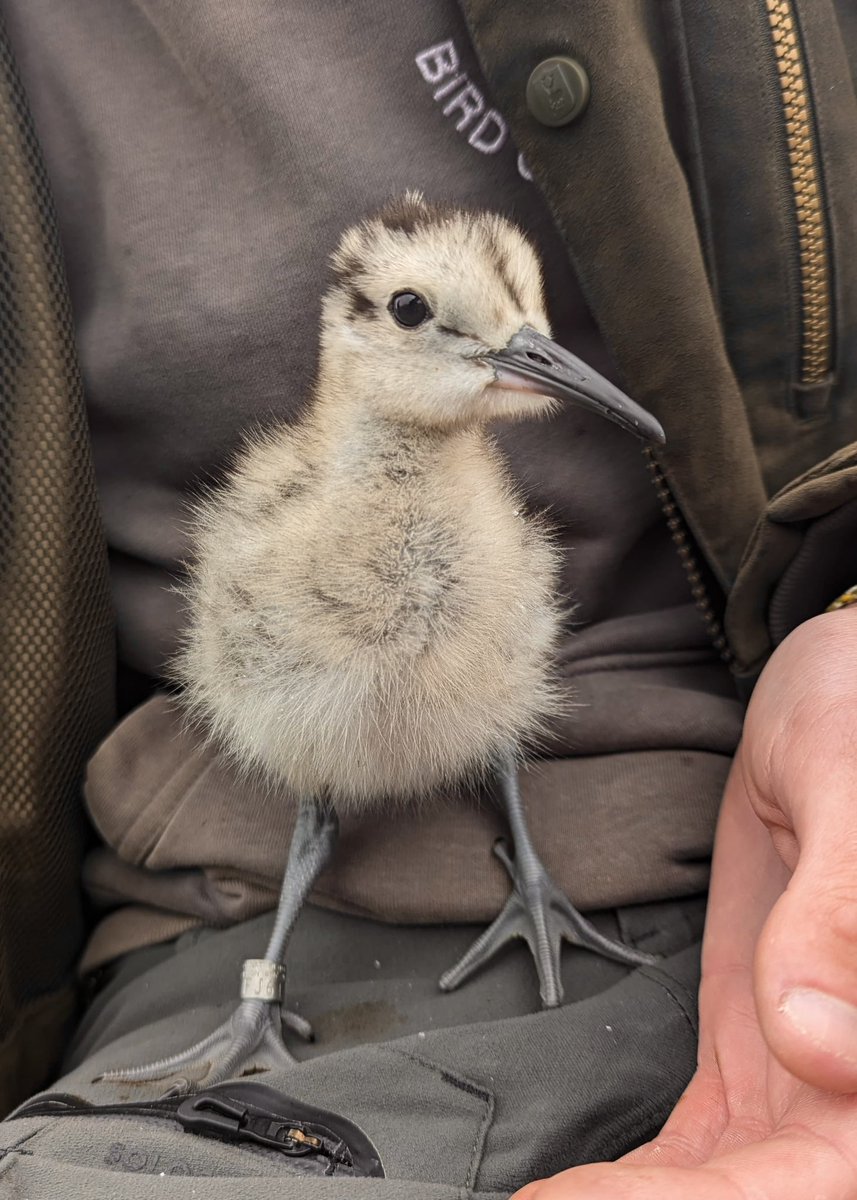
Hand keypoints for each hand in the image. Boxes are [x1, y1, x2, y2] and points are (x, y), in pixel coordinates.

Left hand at [513, 608, 856, 1198]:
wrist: (838, 692)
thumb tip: (819, 1045)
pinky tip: (582, 1188)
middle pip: (771, 1187)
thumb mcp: (851, 791)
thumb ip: (840, 915)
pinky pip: (711, 1137)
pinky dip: (648, 1177)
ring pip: (733, 1177)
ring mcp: (812, 1059)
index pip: (828, 1165)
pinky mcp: (762, 1034)